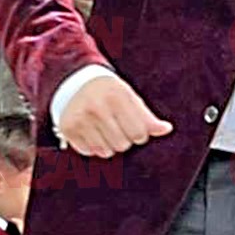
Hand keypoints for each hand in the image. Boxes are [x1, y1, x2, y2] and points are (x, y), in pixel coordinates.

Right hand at [59, 74, 173, 157]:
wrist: (75, 82)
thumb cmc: (110, 93)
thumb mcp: (130, 98)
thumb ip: (148, 117)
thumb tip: (166, 129)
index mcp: (117, 96)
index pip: (139, 133)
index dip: (140, 134)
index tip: (135, 126)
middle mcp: (97, 107)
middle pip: (123, 145)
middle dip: (124, 140)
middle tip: (118, 126)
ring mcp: (80, 118)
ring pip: (106, 151)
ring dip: (109, 145)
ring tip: (105, 129)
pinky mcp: (67, 128)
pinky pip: (89, 152)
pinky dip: (93, 146)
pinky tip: (91, 131)